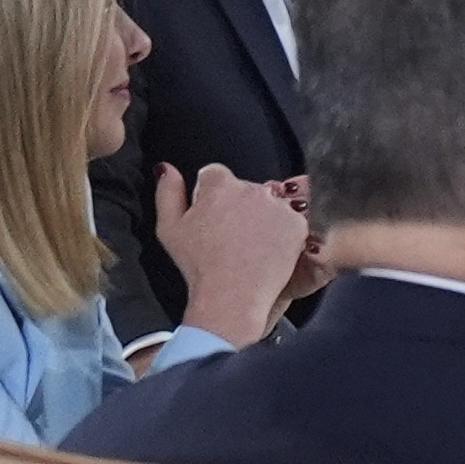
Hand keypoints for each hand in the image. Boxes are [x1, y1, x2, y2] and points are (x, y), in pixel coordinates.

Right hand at [153, 162, 311, 346]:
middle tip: (230, 236)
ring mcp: (278, 206)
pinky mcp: (297, 224)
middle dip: (238, 206)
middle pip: (245, 188)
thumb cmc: (199, 265)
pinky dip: (282, 233)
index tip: (210, 218)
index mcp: (219, 184)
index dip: (210, 196)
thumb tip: (166, 168)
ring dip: (262, 218)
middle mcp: (252, 188)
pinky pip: (290, 221)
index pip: (215, 175)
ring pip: (269, 204)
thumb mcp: (169, 227)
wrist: (232, 295)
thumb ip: (167, 192)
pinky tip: (266, 250)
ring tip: (248, 246)